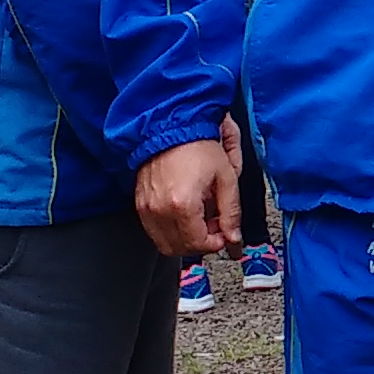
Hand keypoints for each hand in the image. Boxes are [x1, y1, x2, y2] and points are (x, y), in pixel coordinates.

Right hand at [136, 127, 242, 258]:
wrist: (171, 126)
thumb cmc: (197, 145)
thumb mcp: (226, 177)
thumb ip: (231, 212)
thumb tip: (234, 238)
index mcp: (182, 204)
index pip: (198, 243)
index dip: (215, 243)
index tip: (223, 234)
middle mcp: (159, 209)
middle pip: (180, 248)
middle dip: (201, 242)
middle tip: (213, 226)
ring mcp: (146, 208)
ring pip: (165, 243)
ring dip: (185, 239)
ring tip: (199, 219)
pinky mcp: (140, 204)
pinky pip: (154, 231)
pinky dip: (170, 231)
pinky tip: (183, 215)